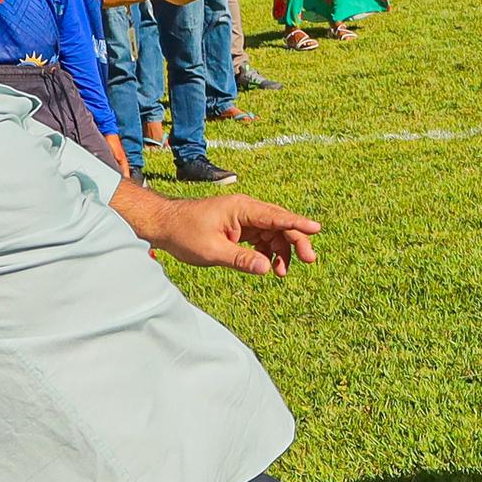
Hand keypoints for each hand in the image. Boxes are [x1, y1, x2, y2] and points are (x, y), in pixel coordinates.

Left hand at [140, 190, 321, 276]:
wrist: (164, 225)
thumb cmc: (184, 234)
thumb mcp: (212, 251)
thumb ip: (241, 259)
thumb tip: (267, 268)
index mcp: (241, 208)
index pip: (276, 215)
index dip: (298, 223)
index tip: (316, 228)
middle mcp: (246, 209)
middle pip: (280, 223)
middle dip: (295, 241)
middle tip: (308, 260)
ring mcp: (243, 218)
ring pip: (273, 232)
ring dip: (281, 250)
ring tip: (282, 273)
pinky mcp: (239, 227)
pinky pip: (261, 237)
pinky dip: (268, 251)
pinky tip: (269, 267)